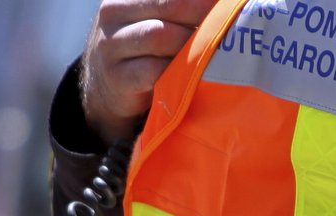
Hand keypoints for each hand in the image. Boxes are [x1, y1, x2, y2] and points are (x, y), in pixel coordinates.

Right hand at [81, 0, 217, 143]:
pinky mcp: (116, 78)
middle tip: (230, 22)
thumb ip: (176, 8)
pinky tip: (191, 73)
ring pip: (160, 35)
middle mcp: (113, 12)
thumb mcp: (153, 18)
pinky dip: (177, 72)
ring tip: (213, 49)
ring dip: (191, 43)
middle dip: (203, 13)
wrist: (105, 87)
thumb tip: (222, 4)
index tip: (223, 3)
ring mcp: (111, 45)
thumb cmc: (142, 47)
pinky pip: (153, 70)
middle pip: (170, 3)